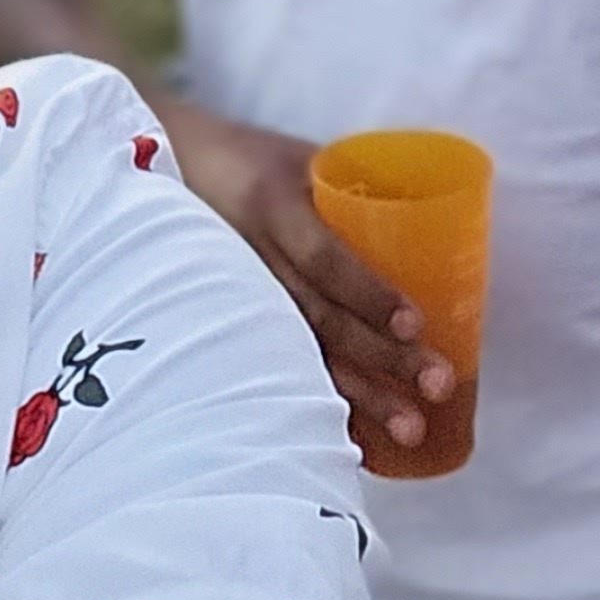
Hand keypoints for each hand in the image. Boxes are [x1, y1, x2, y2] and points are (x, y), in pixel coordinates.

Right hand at [163, 103, 453, 460]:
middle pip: (320, 320)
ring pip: (301, 357)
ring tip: (409, 431)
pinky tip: (356, 442)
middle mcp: (252, 259)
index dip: (368, 292)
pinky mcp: (232, 326)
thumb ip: (352, 194)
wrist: (163, 172)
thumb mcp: (299, 158)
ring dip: (359, 398)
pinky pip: (278, 371)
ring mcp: (237, 299)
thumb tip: (430, 232)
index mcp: (271, 205)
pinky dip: (317, 407)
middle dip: (381, 358)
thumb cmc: (249, 160)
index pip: (323, 258)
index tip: (414, 324)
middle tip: (437, 385)